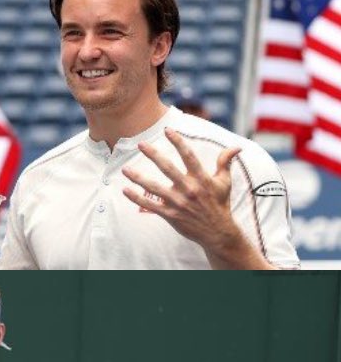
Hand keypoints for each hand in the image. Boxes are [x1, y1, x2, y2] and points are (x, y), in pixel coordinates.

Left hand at [122, 129, 243, 256]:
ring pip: (154, 187)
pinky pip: (150, 205)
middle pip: (167, 168)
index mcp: (202, 178)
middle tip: (141, 144)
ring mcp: (178, 202)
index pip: (188, 155)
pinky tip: (125, 190)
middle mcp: (189, 188)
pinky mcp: (170, 215)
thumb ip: (226, 163)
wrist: (217, 231)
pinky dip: (137, 198)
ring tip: (125, 169)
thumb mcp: (224, 182)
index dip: (178, 141)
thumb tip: (236, 147)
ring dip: (138, 178)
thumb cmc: (220, 204)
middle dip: (153, 155)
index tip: (167, 130)